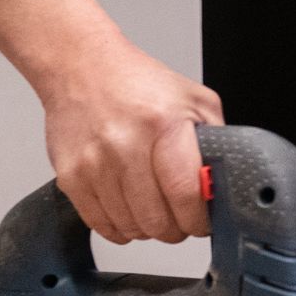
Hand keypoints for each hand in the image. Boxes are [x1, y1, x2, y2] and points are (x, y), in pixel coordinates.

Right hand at [38, 38, 223, 243]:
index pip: (185, 195)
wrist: (81, 67)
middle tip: (178, 218)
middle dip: (175, 228)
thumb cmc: (136, 83)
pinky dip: (119, 226)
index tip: (201, 222)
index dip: (198, 219)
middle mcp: (125, 145)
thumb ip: (214, 139)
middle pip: (157, 220)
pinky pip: (101, 225)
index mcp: (162, 125)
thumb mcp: (192, 99)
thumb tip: (224, 181)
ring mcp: (94, 164)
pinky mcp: (70, 177)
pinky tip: (127, 209)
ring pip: (130, 228)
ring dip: (146, 227)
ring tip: (151, 208)